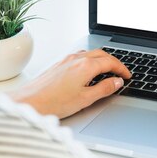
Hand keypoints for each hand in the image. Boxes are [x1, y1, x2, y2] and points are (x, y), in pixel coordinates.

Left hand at [9, 49, 131, 118]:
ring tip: (107, 71)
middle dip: (114, 62)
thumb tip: (116, 82)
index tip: (127, 76)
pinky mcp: (59, 64)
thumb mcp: (85, 99)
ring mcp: (66, 60)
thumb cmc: (53, 103)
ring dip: (102, 60)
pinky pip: (80, 56)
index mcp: (85, 66)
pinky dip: (90, 61)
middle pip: (102, 54)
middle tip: (121, 72)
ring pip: (90, 54)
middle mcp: (76, 59)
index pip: (110, 62)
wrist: (29, 102)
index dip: (122, 69)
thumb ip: (104, 89)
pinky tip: (89, 71)